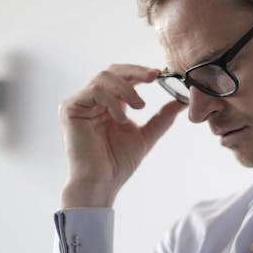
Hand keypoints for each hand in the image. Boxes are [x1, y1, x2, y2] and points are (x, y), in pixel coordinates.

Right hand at [59, 64, 185, 207]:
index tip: (159, 74)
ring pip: (104, 78)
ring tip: (139, 107)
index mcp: (109, 104)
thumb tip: (182, 102)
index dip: (140, 72)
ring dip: (126, 89)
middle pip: (112, 71)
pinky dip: (112, 101)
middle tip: (153, 77)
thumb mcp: (147, 135)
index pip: (123, 77)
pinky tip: (121, 118)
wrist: (102, 182)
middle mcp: (93, 100)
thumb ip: (162, 117)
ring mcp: (81, 103)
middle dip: (135, 72)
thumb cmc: (118, 163)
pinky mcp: (70, 108)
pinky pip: (94, 91)